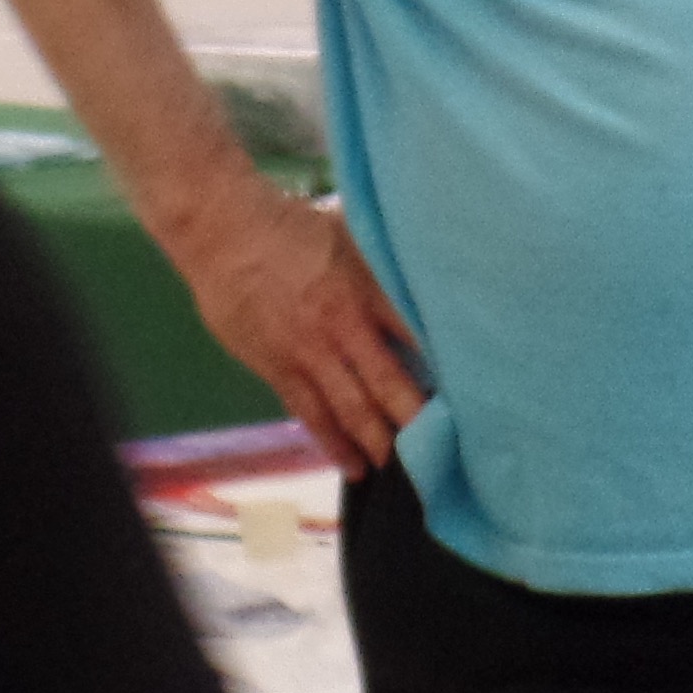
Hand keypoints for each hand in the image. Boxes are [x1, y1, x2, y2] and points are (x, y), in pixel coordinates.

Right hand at [176, 183, 425, 477]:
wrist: (222, 232)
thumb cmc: (290, 225)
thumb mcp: (349, 228)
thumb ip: (382, 258)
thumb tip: (423, 265)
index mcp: (365, 289)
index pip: (416, 335)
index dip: (444, 365)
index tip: (470, 391)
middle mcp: (341, 326)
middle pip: (389, 383)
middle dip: (416, 420)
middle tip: (445, 450)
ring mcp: (307, 352)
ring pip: (351, 409)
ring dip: (377, 442)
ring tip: (401, 468)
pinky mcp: (277, 368)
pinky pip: (310, 414)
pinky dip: (333, 443)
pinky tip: (352, 465)